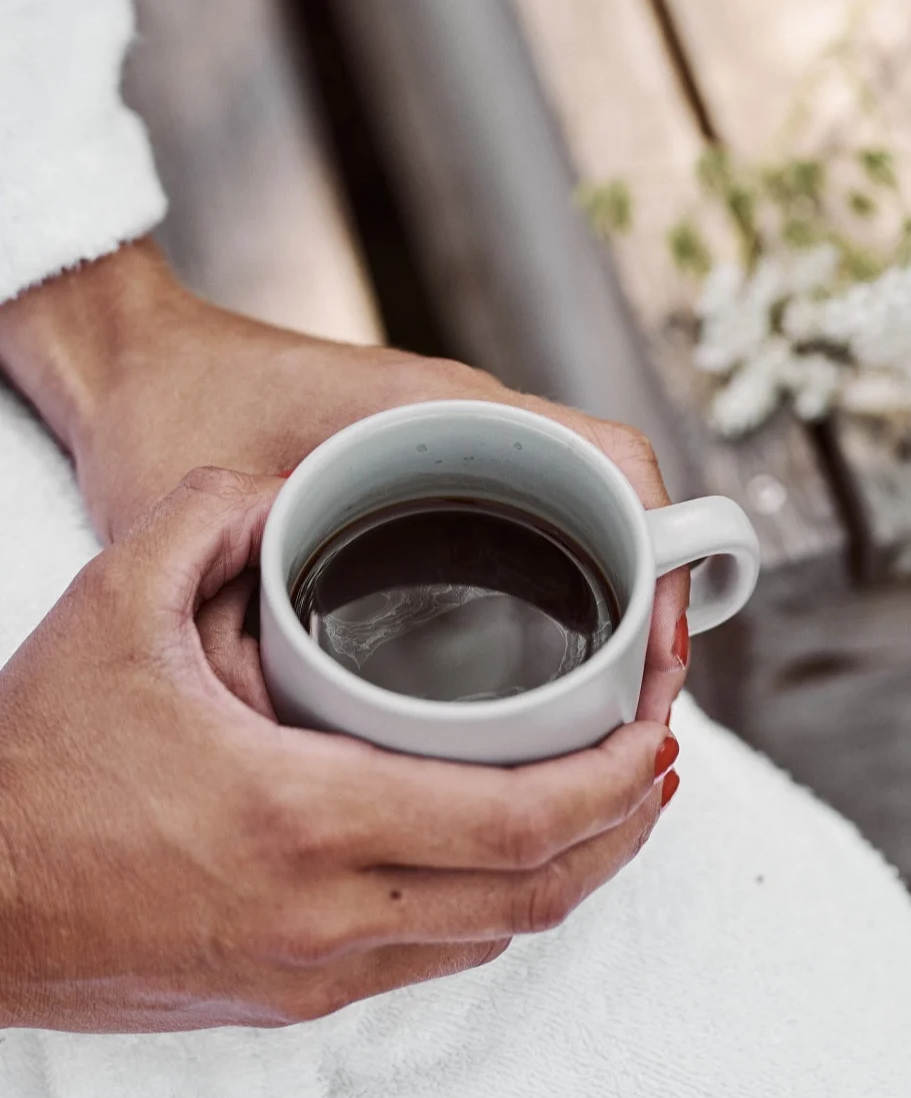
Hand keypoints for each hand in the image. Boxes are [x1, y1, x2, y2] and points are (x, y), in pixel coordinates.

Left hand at [0, 240, 689, 723]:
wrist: (131, 365)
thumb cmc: (170, 407)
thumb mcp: (211, 515)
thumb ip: (244, 612)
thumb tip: (294, 732)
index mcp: (444, 411)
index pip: (613, 463)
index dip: (663, 559)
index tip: (659, 650)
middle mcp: (466, 429)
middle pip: (612, 510)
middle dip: (645, 610)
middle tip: (635, 714)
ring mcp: (450, 455)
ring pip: (571, 529)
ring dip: (601, 609)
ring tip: (597, 713)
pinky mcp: (424, 482)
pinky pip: (516, 532)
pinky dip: (546, 595)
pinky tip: (522, 678)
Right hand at [0, 468, 675, 1031]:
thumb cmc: (30, 766)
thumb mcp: (115, 605)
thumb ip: (208, 519)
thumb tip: (275, 493)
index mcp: (301, 815)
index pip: (517, 819)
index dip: (611, 777)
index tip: (651, 728)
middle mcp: (321, 915)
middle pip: (535, 892)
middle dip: (620, 827)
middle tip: (651, 761)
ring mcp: (307, 973)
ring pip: (491, 938)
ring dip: (563, 872)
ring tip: (598, 802)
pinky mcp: (282, 1001)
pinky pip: (427, 960)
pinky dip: (487, 905)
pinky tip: (490, 850)